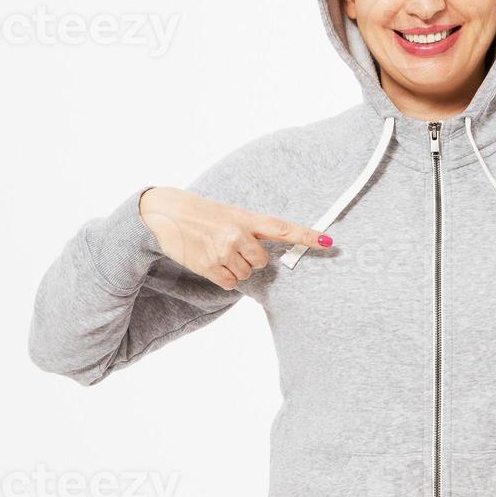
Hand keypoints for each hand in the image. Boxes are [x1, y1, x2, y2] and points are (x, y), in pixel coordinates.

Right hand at [138, 186, 331, 288]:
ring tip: (217, 251)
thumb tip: (266, 252)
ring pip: (245, 274)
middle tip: (230, 246)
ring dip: (235, 267)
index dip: (307, 237)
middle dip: (250, 258)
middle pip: (261, 262)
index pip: (284, 228)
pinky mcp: (210, 266)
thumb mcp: (231, 214)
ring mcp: (224, 251)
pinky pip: (230, 283)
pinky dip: (223, 276)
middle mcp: (238, 235)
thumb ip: (251, 229)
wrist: (167, 214)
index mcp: (247, 218)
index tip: (328, 242)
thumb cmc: (203, 214)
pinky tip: (211, 261)